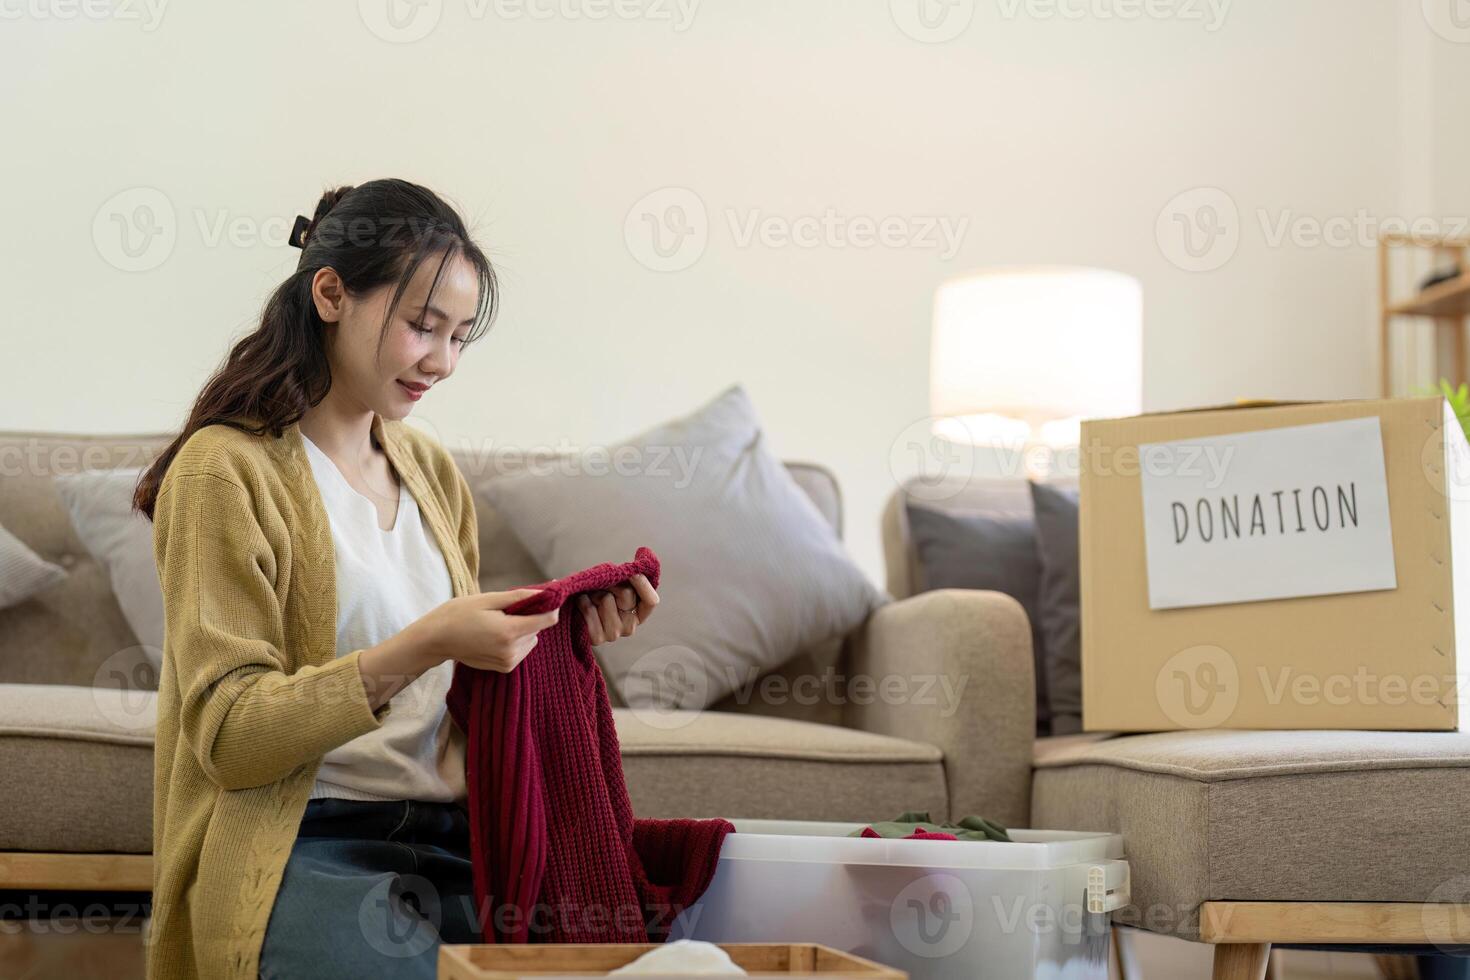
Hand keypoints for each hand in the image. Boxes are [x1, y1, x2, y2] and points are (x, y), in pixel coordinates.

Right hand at [409, 588, 558, 672]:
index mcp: (509, 631)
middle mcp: (512, 650)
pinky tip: (495, 636)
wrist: (436, 639)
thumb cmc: (459, 614)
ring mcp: (508, 662)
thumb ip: (520, 597)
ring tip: (497, 624)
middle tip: (504, 611)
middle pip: (538, 629)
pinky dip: (515, 641)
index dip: (549, 606)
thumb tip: (547, 591)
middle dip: (528, 617)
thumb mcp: (488, 599)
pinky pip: (522, 650)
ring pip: (531, 639)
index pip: (548, 620)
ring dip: (521, 630)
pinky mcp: (504, 668)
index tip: (541, 598)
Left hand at [578, 573, 657, 644]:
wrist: (571, 606)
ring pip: (607, 599)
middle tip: (600, 587)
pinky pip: (591, 609)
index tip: (633, 572)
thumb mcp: (614, 583)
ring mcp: (614, 635)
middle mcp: (629, 627)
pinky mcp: (597, 639)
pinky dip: (583, 602)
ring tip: (590, 598)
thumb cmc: (595, 594)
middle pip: (627, 593)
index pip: (651, 601)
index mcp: (638, 613)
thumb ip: (627, 577)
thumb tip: (637, 565)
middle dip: (611, 583)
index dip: (643, 584)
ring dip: (594, 593)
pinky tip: (581, 606)